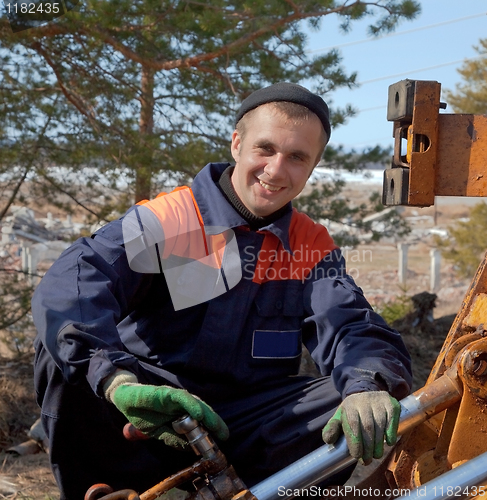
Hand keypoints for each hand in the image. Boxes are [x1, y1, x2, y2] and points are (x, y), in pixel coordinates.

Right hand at [112, 384, 228, 447]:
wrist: (125, 398)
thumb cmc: (143, 414)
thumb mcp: (158, 432)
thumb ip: (173, 438)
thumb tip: (189, 447)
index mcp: (180, 413)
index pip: (200, 420)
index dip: (212, 427)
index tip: (222, 437)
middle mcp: (181, 404)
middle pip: (202, 411)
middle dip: (214, 423)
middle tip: (224, 434)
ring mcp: (175, 397)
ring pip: (196, 404)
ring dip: (207, 415)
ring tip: (216, 426)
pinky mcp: (167, 393)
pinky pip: (182, 398)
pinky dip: (191, 405)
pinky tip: (199, 415)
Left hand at [321, 391, 399, 463]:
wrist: (367, 395)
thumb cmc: (352, 413)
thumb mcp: (339, 418)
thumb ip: (331, 429)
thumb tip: (328, 440)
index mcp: (349, 405)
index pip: (352, 424)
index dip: (355, 442)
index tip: (356, 456)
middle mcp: (364, 401)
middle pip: (367, 426)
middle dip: (367, 447)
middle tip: (367, 460)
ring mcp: (378, 401)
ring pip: (380, 425)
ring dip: (379, 444)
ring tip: (376, 455)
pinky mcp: (391, 404)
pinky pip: (392, 420)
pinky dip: (391, 433)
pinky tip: (389, 442)